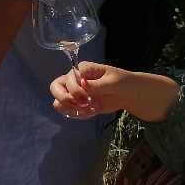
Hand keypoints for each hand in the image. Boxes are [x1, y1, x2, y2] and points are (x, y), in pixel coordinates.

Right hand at [50, 63, 177, 121]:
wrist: (129, 94)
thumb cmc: (123, 82)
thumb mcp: (113, 82)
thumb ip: (98, 84)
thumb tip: (83, 83)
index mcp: (82, 69)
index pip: (68, 79)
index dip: (75, 90)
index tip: (87, 97)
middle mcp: (74, 79)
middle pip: (55, 88)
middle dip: (65, 99)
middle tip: (82, 105)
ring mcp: (75, 92)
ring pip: (58, 101)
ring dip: (71, 109)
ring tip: (88, 110)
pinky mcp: (79, 104)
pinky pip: (68, 111)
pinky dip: (78, 115)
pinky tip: (92, 112)